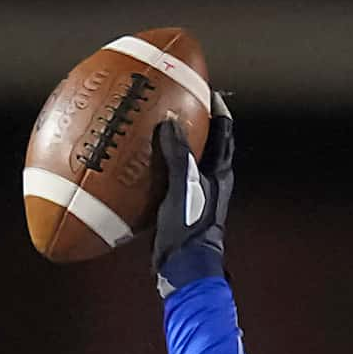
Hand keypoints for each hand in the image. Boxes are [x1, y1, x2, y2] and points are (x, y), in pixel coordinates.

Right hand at [152, 97, 235, 299]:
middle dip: (189, 117)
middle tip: (169, 96)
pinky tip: (128, 161)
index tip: (201, 83)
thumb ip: (178, 154)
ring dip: (167, 141)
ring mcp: (193, 194)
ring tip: (145, 122)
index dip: (215, 105)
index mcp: (219, 172)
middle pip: (203, 139)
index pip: (224, 128)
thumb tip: (169, 120)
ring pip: (181, 158)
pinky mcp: (176, 207)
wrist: (185, 270)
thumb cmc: (190, 230)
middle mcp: (209, 180)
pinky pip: (162, 178)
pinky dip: (149, 166)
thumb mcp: (183, 187)